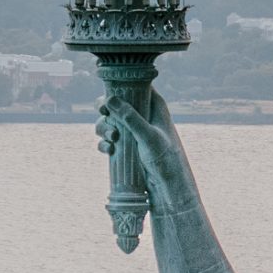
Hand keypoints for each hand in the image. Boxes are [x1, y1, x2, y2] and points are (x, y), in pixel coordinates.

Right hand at [95, 91, 191, 208]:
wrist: (168, 186)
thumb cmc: (165, 158)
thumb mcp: (148, 136)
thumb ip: (131, 118)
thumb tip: (110, 100)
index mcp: (153, 105)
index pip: (133, 86)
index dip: (117, 89)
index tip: (107, 99)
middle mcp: (143, 115)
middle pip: (116, 103)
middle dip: (106, 111)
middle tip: (104, 116)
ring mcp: (133, 131)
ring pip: (109, 122)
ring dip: (104, 129)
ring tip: (112, 139)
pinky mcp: (126, 146)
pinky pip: (109, 140)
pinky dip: (105, 144)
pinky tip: (109, 151)